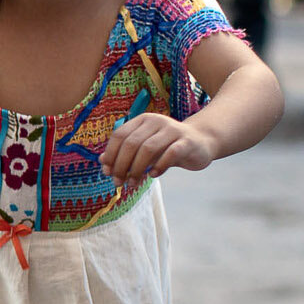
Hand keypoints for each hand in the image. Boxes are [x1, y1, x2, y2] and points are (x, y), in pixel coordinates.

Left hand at [102, 110, 216, 184]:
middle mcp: (156, 121)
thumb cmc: (167, 147)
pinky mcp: (187, 141)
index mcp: (143, 120)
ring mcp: (173, 130)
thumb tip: (102, 163)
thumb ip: (125, 154)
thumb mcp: (145, 149)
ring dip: (137, 169)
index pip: (120, 135)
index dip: (111, 154)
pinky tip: (154, 175)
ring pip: (148, 148)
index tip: (107, 172)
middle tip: (118, 182)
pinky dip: (159, 166)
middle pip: (132, 143)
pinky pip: (170, 153)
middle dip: (121, 165)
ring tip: (133, 183)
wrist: (201, 142)